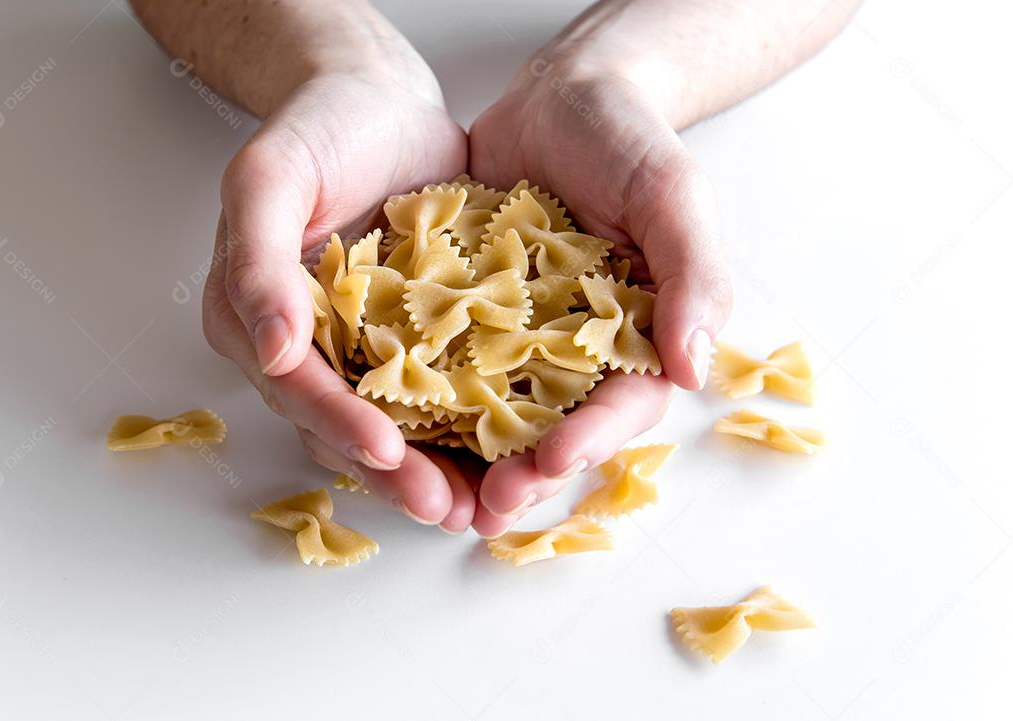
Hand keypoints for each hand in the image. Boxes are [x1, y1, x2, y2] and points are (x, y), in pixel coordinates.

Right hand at [203, 60, 478, 530]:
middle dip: (395, 471)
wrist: (380, 101)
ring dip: (437, 470)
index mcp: (260, 319)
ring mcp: (367, 348)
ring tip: (480, 509)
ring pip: (397, 423)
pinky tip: (509, 456)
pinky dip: (472, 429)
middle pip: (346, 424)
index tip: (386, 448)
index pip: (297, 387)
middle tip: (443, 509)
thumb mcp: (271, 176)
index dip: (338, 422)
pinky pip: (444, 392)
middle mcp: (310, 347)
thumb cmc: (319, 128)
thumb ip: (257, 259)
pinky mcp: (420, 338)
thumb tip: (268, 349)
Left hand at [465, 61, 732, 536]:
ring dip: (468, 459)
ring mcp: (519, 336)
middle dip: (522, 471)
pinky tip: (389, 425)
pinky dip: (422, 398)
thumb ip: (692, 277)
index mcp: (637, 334)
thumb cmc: (628, 139)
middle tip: (485, 507)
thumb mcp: (670, 195)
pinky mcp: (467, 316)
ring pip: (495, 413)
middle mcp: (577, 348)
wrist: (560, 96)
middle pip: (554, 427)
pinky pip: (444, 365)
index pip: (622, 404)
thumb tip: (695, 369)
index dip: (591, 438)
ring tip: (434, 495)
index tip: (553, 459)